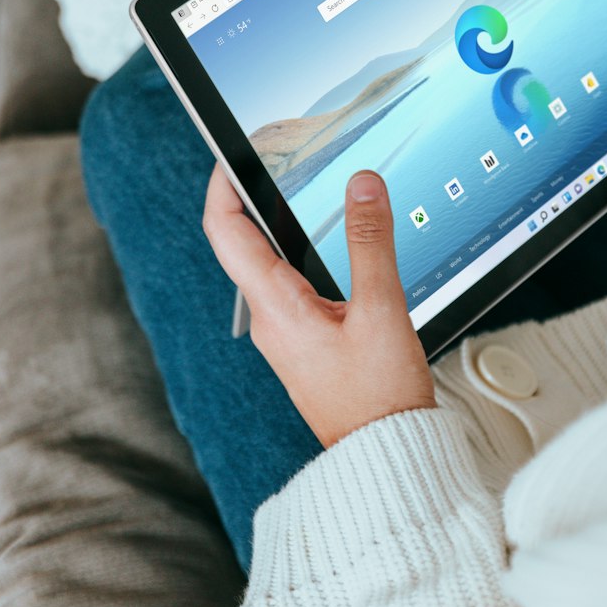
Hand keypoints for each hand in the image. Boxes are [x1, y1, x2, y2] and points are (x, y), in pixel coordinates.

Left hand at [203, 166, 435, 446]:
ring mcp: (285, 332)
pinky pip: (289, 285)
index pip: (226, 232)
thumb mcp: (381, 309)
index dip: (221, 186)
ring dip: (276, 225)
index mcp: (276, 307)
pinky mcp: (304, 341)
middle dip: (250, 196)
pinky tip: (326, 244)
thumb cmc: (379, 396)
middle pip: (242, 243)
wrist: (385, 453)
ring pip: (268, 264)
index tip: (229, 153)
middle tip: (270, 158)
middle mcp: (271, 319)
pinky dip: (298, 252)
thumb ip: (371, 242)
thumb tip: (362, 185)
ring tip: (297, 187)